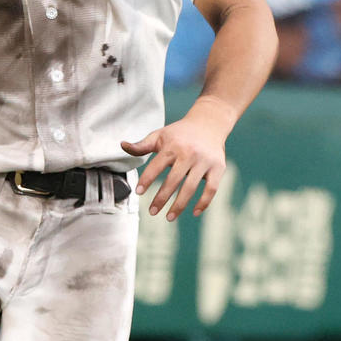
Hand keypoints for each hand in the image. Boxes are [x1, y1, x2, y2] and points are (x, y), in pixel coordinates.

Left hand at [121, 100, 231, 219]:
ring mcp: (204, 161)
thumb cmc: (179, 133)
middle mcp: (189, 154)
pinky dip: (204, 202)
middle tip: (152, 212)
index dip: (147, 180)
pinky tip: (194, 212)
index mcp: (173, 146)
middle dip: (161, 198)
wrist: (209, 122)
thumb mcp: (159, 135)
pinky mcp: (218, 168)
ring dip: (179, 205)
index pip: (156, 166)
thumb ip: (141, 145)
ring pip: (191, 187)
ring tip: (169, 217)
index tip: (138, 192)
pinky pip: (211, 189)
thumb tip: (122, 145)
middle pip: (173, 180)